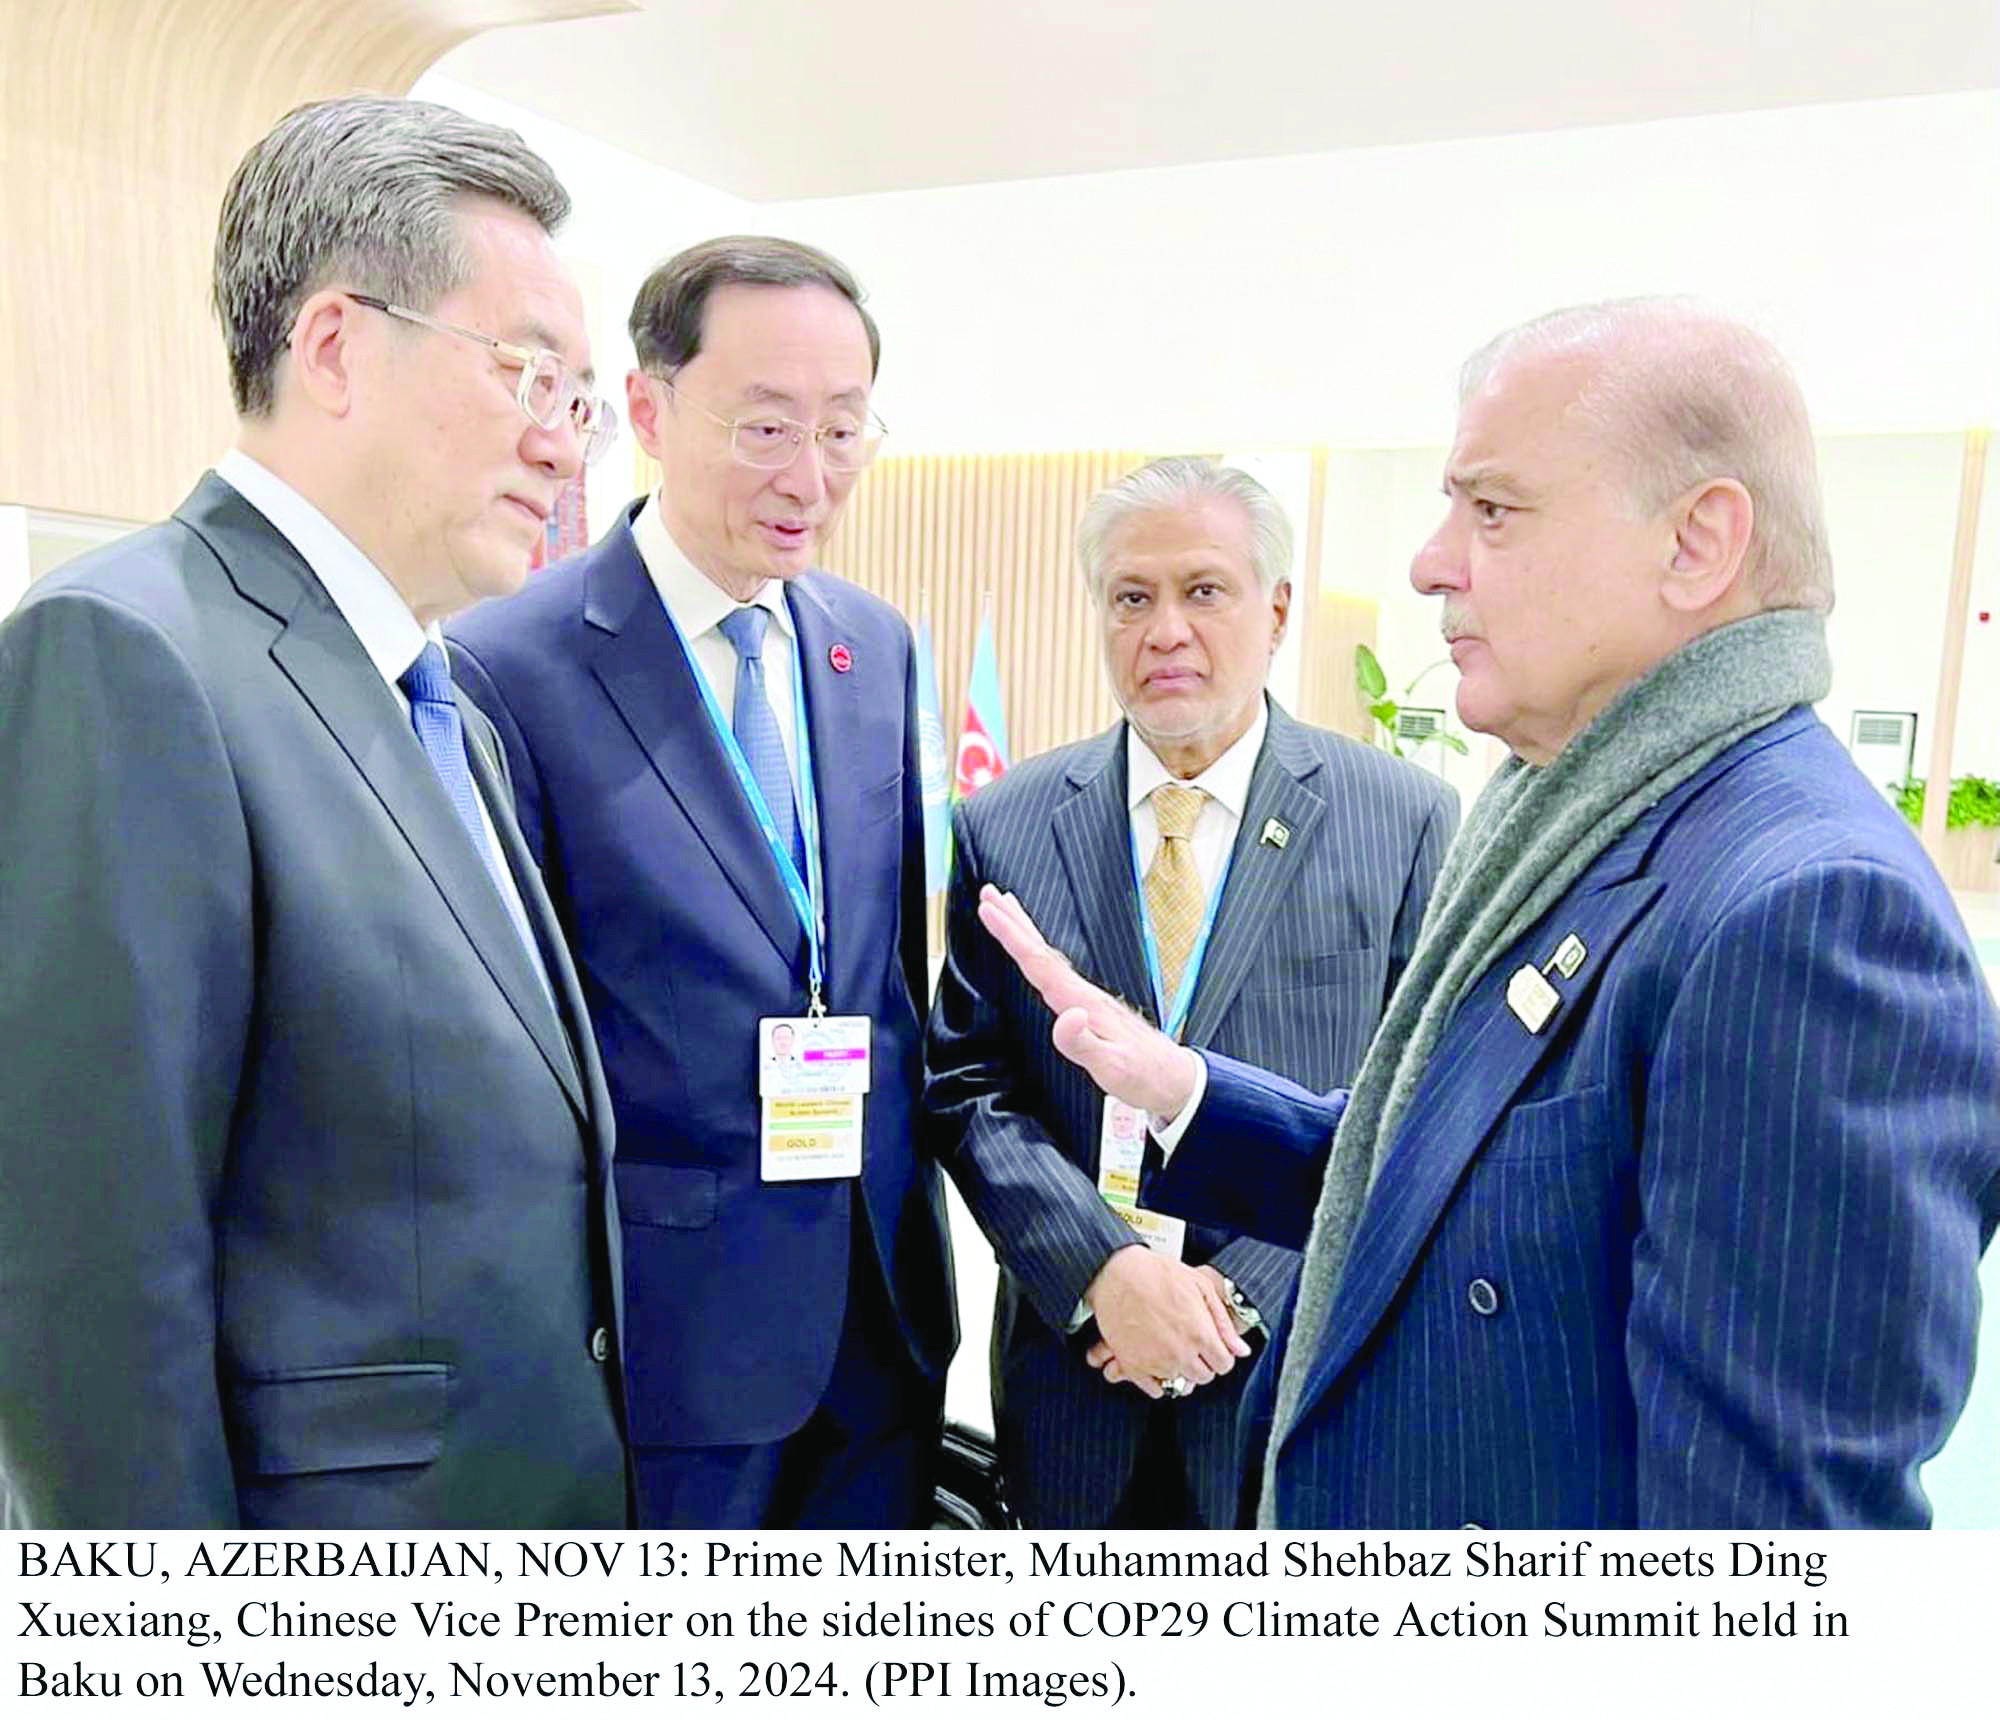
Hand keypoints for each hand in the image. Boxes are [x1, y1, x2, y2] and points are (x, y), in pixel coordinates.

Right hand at [976, 885, 1200, 1117]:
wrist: (1173, 1078)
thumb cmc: (1143, 1074)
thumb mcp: (1111, 1067)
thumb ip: (1083, 1043)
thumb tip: (1065, 1016)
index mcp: (1083, 1003)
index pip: (1039, 964)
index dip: (1012, 936)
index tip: (990, 911)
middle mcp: (1084, 993)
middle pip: (1042, 950)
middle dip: (1014, 921)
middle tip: (989, 893)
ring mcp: (1087, 997)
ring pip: (1048, 957)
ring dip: (1024, 932)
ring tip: (1005, 910)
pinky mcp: (1089, 1004)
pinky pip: (1055, 970)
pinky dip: (1038, 954)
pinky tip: (1034, 954)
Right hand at [1082, 1245, 1249, 1396]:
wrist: (1116, 1273)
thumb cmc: (1156, 1274)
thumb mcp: (1200, 1286)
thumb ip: (1223, 1322)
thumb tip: (1240, 1349)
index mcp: (1200, 1334)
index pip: (1223, 1364)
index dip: (1221, 1354)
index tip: (1214, 1347)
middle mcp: (1180, 1354)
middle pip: (1203, 1377)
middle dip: (1203, 1363)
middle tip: (1193, 1346)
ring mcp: (1156, 1363)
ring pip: (1180, 1383)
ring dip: (1180, 1369)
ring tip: (1172, 1347)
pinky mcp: (1133, 1366)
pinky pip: (1154, 1390)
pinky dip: (1158, 1381)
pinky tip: (1158, 1361)